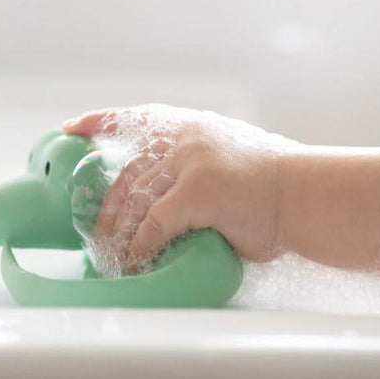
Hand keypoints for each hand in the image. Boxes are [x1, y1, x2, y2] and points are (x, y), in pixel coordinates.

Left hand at [62, 104, 297, 268]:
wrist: (307, 196)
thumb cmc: (276, 188)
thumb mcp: (230, 157)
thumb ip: (194, 167)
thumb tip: (160, 198)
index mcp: (192, 126)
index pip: (136, 118)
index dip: (100, 122)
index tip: (71, 128)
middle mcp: (186, 138)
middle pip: (126, 173)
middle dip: (106, 209)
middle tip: (98, 236)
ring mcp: (189, 162)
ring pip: (136, 203)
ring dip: (121, 236)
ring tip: (114, 258)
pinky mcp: (196, 192)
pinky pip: (153, 225)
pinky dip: (142, 246)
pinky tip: (137, 260)